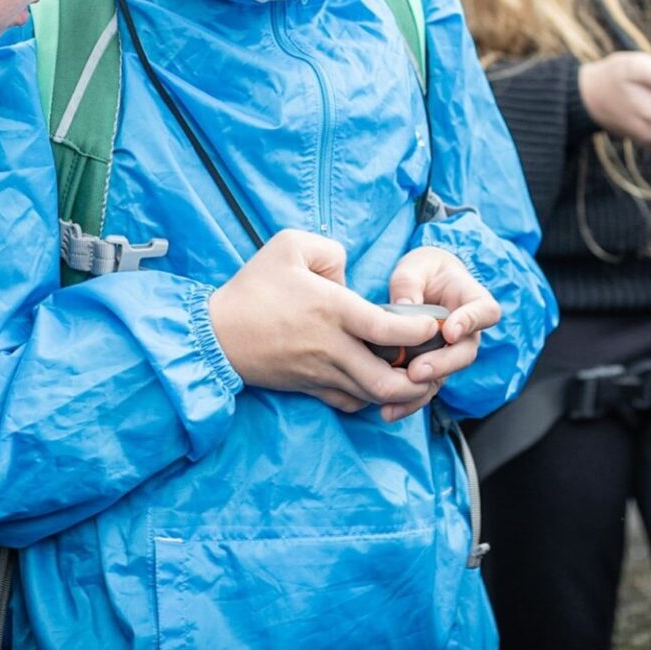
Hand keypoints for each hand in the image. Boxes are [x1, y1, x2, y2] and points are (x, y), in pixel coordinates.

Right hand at [208, 230, 441, 414]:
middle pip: (388, 381)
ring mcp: (322, 373)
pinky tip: (382, 384)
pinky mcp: (311, 389)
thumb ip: (330, 251)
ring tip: (419, 377)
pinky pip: (352, 404)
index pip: (388, 329)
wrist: (215, 335)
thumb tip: (348, 274)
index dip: (419, 330)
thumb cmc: (252, 287)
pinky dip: (374, 399)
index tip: (433, 324)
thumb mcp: (288, 245)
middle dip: (421, 379)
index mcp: (332, 310)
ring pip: (374, 398)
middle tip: (435, 363)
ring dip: (403, 393)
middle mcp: (332, 347)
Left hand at [384, 247, 501, 422]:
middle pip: (466, 352)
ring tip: (398, 396)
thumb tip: (402, 309)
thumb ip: (409, 284)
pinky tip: (388, 412)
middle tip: (418, 371)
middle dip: (443, 364)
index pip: (485, 312)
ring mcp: (451, 353)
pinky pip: (426, 389)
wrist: (422, 285)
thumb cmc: (423, 271)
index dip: (471, 322)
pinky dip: (409, 402)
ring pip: (447, 375)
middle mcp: (467, 331)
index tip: (450, 331)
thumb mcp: (415, 267)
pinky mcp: (433, 369)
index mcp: (472, 300)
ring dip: (424, 389)